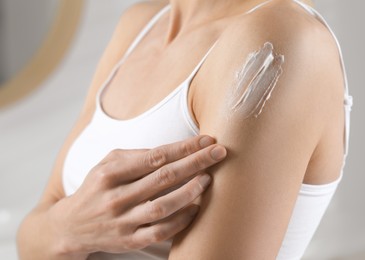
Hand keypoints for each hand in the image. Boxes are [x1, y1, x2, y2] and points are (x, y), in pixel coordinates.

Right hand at [48, 135, 226, 257]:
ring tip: (208, 178)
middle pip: (164, 177)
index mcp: (110, 173)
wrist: (71, 226)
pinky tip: (196, 207)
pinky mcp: (129, 241)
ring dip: (192, 191)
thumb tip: (171, 150)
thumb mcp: (106, 164)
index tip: (206, 140)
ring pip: (165, 206)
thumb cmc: (96, 188)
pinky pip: (162, 231)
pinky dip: (182, 220)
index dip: (184, 147)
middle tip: (219, 152)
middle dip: (196, 162)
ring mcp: (123, 221)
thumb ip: (135, 155)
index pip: (155, 156)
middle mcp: (117, 197)